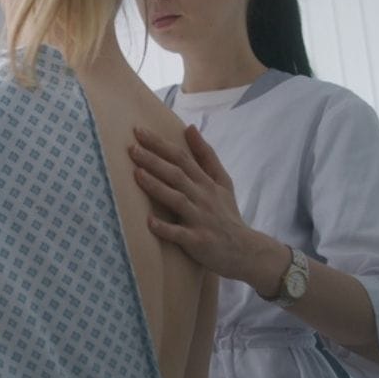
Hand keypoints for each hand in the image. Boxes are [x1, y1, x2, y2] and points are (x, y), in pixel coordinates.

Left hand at [130, 125, 285, 293]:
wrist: (246, 250)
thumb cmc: (227, 213)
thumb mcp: (222, 181)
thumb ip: (206, 155)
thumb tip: (190, 127)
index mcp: (206, 182)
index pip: (181, 157)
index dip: (160, 144)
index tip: (139, 131)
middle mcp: (202, 197)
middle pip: (177, 175)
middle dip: (154, 160)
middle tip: (132, 149)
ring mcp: (200, 219)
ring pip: (177, 200)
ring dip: (157, 187)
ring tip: (137, 174)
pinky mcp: (198, 241)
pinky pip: (180, 234)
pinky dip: (165, 228)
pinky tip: (149, 222)